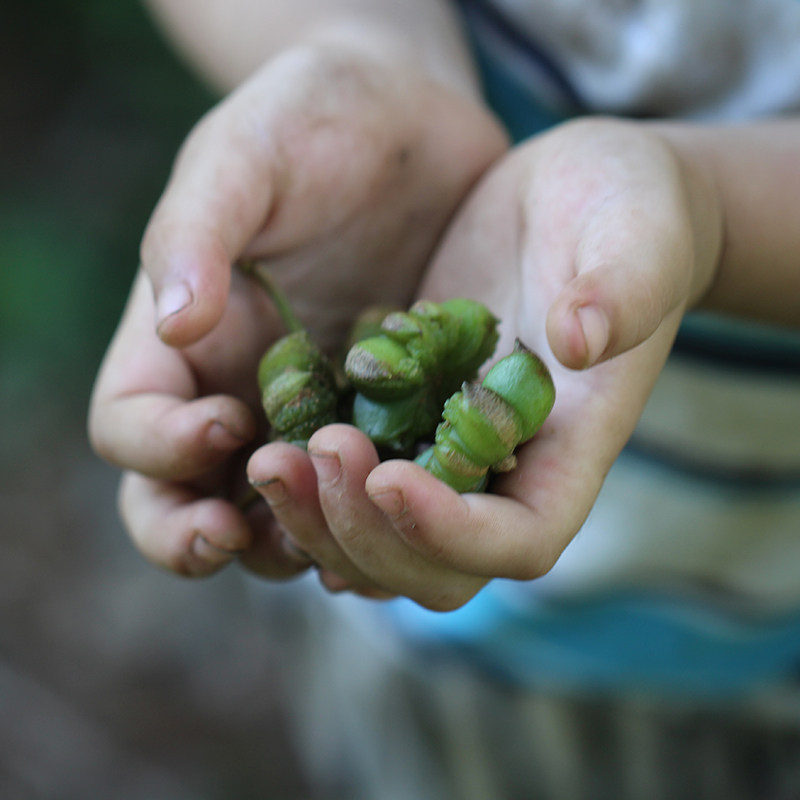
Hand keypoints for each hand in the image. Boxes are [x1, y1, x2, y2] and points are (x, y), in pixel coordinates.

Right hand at [88, 43, 506, 577]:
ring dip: (289, 538)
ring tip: (330, 538)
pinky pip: (362, 490)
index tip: (223, 422)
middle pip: (181, 495)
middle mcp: (234, 389)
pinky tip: (398, 518)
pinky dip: (369, 518)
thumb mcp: (247, 157)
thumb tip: (170, 323)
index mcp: (180, 338)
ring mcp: (309, 412)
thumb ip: (196, 231)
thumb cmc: (313, 121)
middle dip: (195, 533)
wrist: (409, 123)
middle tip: (236, 538)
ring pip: (273, 512)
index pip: (130, 423)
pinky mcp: (379, 414)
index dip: (158, 444)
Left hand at [248, 117, 723, 608]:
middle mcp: (509, 469)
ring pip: (381, 541)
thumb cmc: (628, 213)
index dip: (453, 533)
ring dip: (321, 521)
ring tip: (269, 458)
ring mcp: (452, 449)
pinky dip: (310, 489)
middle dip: (367, 533)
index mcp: (572, 447)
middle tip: (313, 454)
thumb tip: (578, 340)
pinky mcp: (409, 413)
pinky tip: (263, 452)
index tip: (388, 475)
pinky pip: (352, 484)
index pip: (521, 541)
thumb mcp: (637, 235)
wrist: (583, 197)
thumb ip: (623, 288)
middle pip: (436, 567)